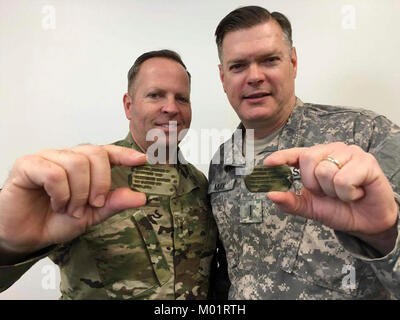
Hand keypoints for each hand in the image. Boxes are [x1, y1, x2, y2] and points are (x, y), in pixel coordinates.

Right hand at [0, 145, 146, 257]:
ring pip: (76, 163)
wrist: (26, 236)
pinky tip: (56, 203)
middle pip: (95, 154)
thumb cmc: (57, 220)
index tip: (142, 160)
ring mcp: (47, 157)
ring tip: (70, 209)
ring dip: (78, 193)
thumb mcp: (92, 215)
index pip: (106, 152)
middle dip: (100, 183)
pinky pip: (54, 172)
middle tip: (92, 204)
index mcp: (83, 164)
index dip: (124, 154)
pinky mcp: (28, 165)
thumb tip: (140, 197)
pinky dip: (61, 193)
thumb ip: (113, 203)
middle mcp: (66, 156)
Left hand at [264, 142, 397, 238]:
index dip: (281, 156)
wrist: (366, 222)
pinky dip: (348, 193)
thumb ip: (290, 201)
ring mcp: (351, 153)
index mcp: (317, 158)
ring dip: (332, 191)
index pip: (296, 153)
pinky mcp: (367, 162)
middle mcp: (333, 151)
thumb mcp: (310, 207)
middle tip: (327, 192)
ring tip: (344, 193)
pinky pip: (345, 178)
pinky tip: (356, 193)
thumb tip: (270, 194)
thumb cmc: (339, 209)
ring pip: (326, 170)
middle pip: (308, 159)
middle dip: (313, 184)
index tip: (267, 163)